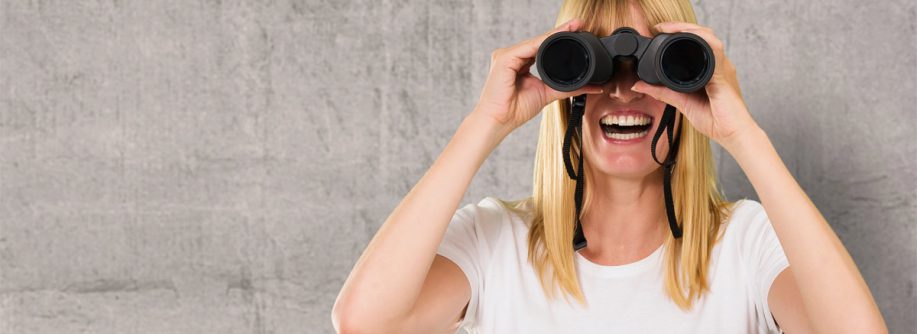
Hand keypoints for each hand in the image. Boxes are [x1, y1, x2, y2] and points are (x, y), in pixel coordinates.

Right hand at [475, 19, 603, 132]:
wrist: (500, 120)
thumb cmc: (516, 110)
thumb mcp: (547, 93)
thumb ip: (568, 88)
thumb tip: (592, 87)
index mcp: (519, 63)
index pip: (541, 47)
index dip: (559, 39)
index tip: (578, 30)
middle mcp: (511, 56)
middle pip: (539, 42)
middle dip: (559, 32)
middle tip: (578, 23)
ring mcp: (506, 55)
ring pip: (535, 42)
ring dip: (553, 34)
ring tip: (571, 27)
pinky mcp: (504, 58)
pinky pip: (527, 47)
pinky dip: (542, 42)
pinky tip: (556, 38)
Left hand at [630, 22, 760, 148]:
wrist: (734, 134)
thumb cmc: (716, 120)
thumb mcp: (682, 103)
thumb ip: (662, 92)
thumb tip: (638, 85)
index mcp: (709, 70)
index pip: (696, 44)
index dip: (679, 34)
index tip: (659, 32)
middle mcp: (718, 65)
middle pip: (702, 35)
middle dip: (681, 27)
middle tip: (660, 28)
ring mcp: (723, 67)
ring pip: (708, 38)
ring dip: (688, 29)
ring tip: (669, 28)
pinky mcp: (724, 74)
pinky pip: (715, 51)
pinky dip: (701, 41)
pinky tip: (689, 38)